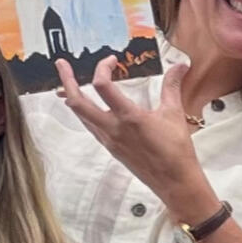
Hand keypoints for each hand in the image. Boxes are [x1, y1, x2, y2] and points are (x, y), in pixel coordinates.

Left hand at [58, 49, 214, 211]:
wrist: (174, 182)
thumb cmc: (176, 151)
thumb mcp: (174, 114)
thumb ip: (172, 86)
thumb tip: (180, 66)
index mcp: (129, 118)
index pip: (102, 86)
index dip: (102, 67)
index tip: (111, 60)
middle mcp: (113, 129)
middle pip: (77, 102)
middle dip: (66, 80)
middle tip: (61, 64)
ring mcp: (109, 140)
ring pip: (80, 116)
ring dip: (71, 96)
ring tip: (67, 83)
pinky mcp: (110, 148)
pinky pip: (90, 126)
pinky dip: (84, 112)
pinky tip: (87, 106)